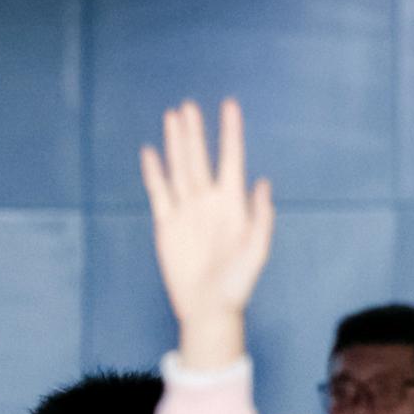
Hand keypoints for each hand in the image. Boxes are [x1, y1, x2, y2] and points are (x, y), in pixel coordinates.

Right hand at [139, 99, 272, 369]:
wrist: (208, 308)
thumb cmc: (238, 283)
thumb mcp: (257, 250)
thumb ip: (261, 217)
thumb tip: (262, 182)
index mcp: (232, 203)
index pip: (231, 158)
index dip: (230, 132)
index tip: (229, 105)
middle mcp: (208, 201)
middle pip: (200, 157)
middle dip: (195, 131)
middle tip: (189, 105)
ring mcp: (186, 210)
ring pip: (179, 168)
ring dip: (176, 143)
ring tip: (172, 117)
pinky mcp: (166, 224)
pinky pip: (158, 192)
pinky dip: (154, 173)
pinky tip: (151, 153)